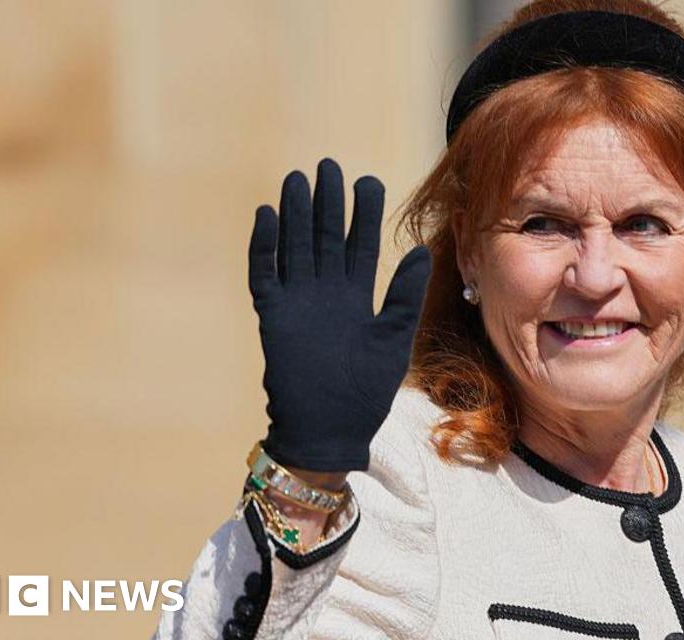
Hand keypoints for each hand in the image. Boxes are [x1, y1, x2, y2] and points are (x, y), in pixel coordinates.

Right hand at [249, 158, 430, 471]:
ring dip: (295, 214)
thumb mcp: (394, 340)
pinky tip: (266, 216)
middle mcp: (326, 293)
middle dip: (328, 203)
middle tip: (329, 166)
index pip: (359, 245)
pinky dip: (263, 247)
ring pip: (295, 247)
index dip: (362, 214)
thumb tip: (420, 251)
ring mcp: (297, 302)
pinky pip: (264, 274)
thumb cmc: (364, 391)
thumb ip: (405, 297)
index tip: (368, 181)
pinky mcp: (272, 316)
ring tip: (297, 180)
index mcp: (356, 297)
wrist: (329, 429)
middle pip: (325, 237)